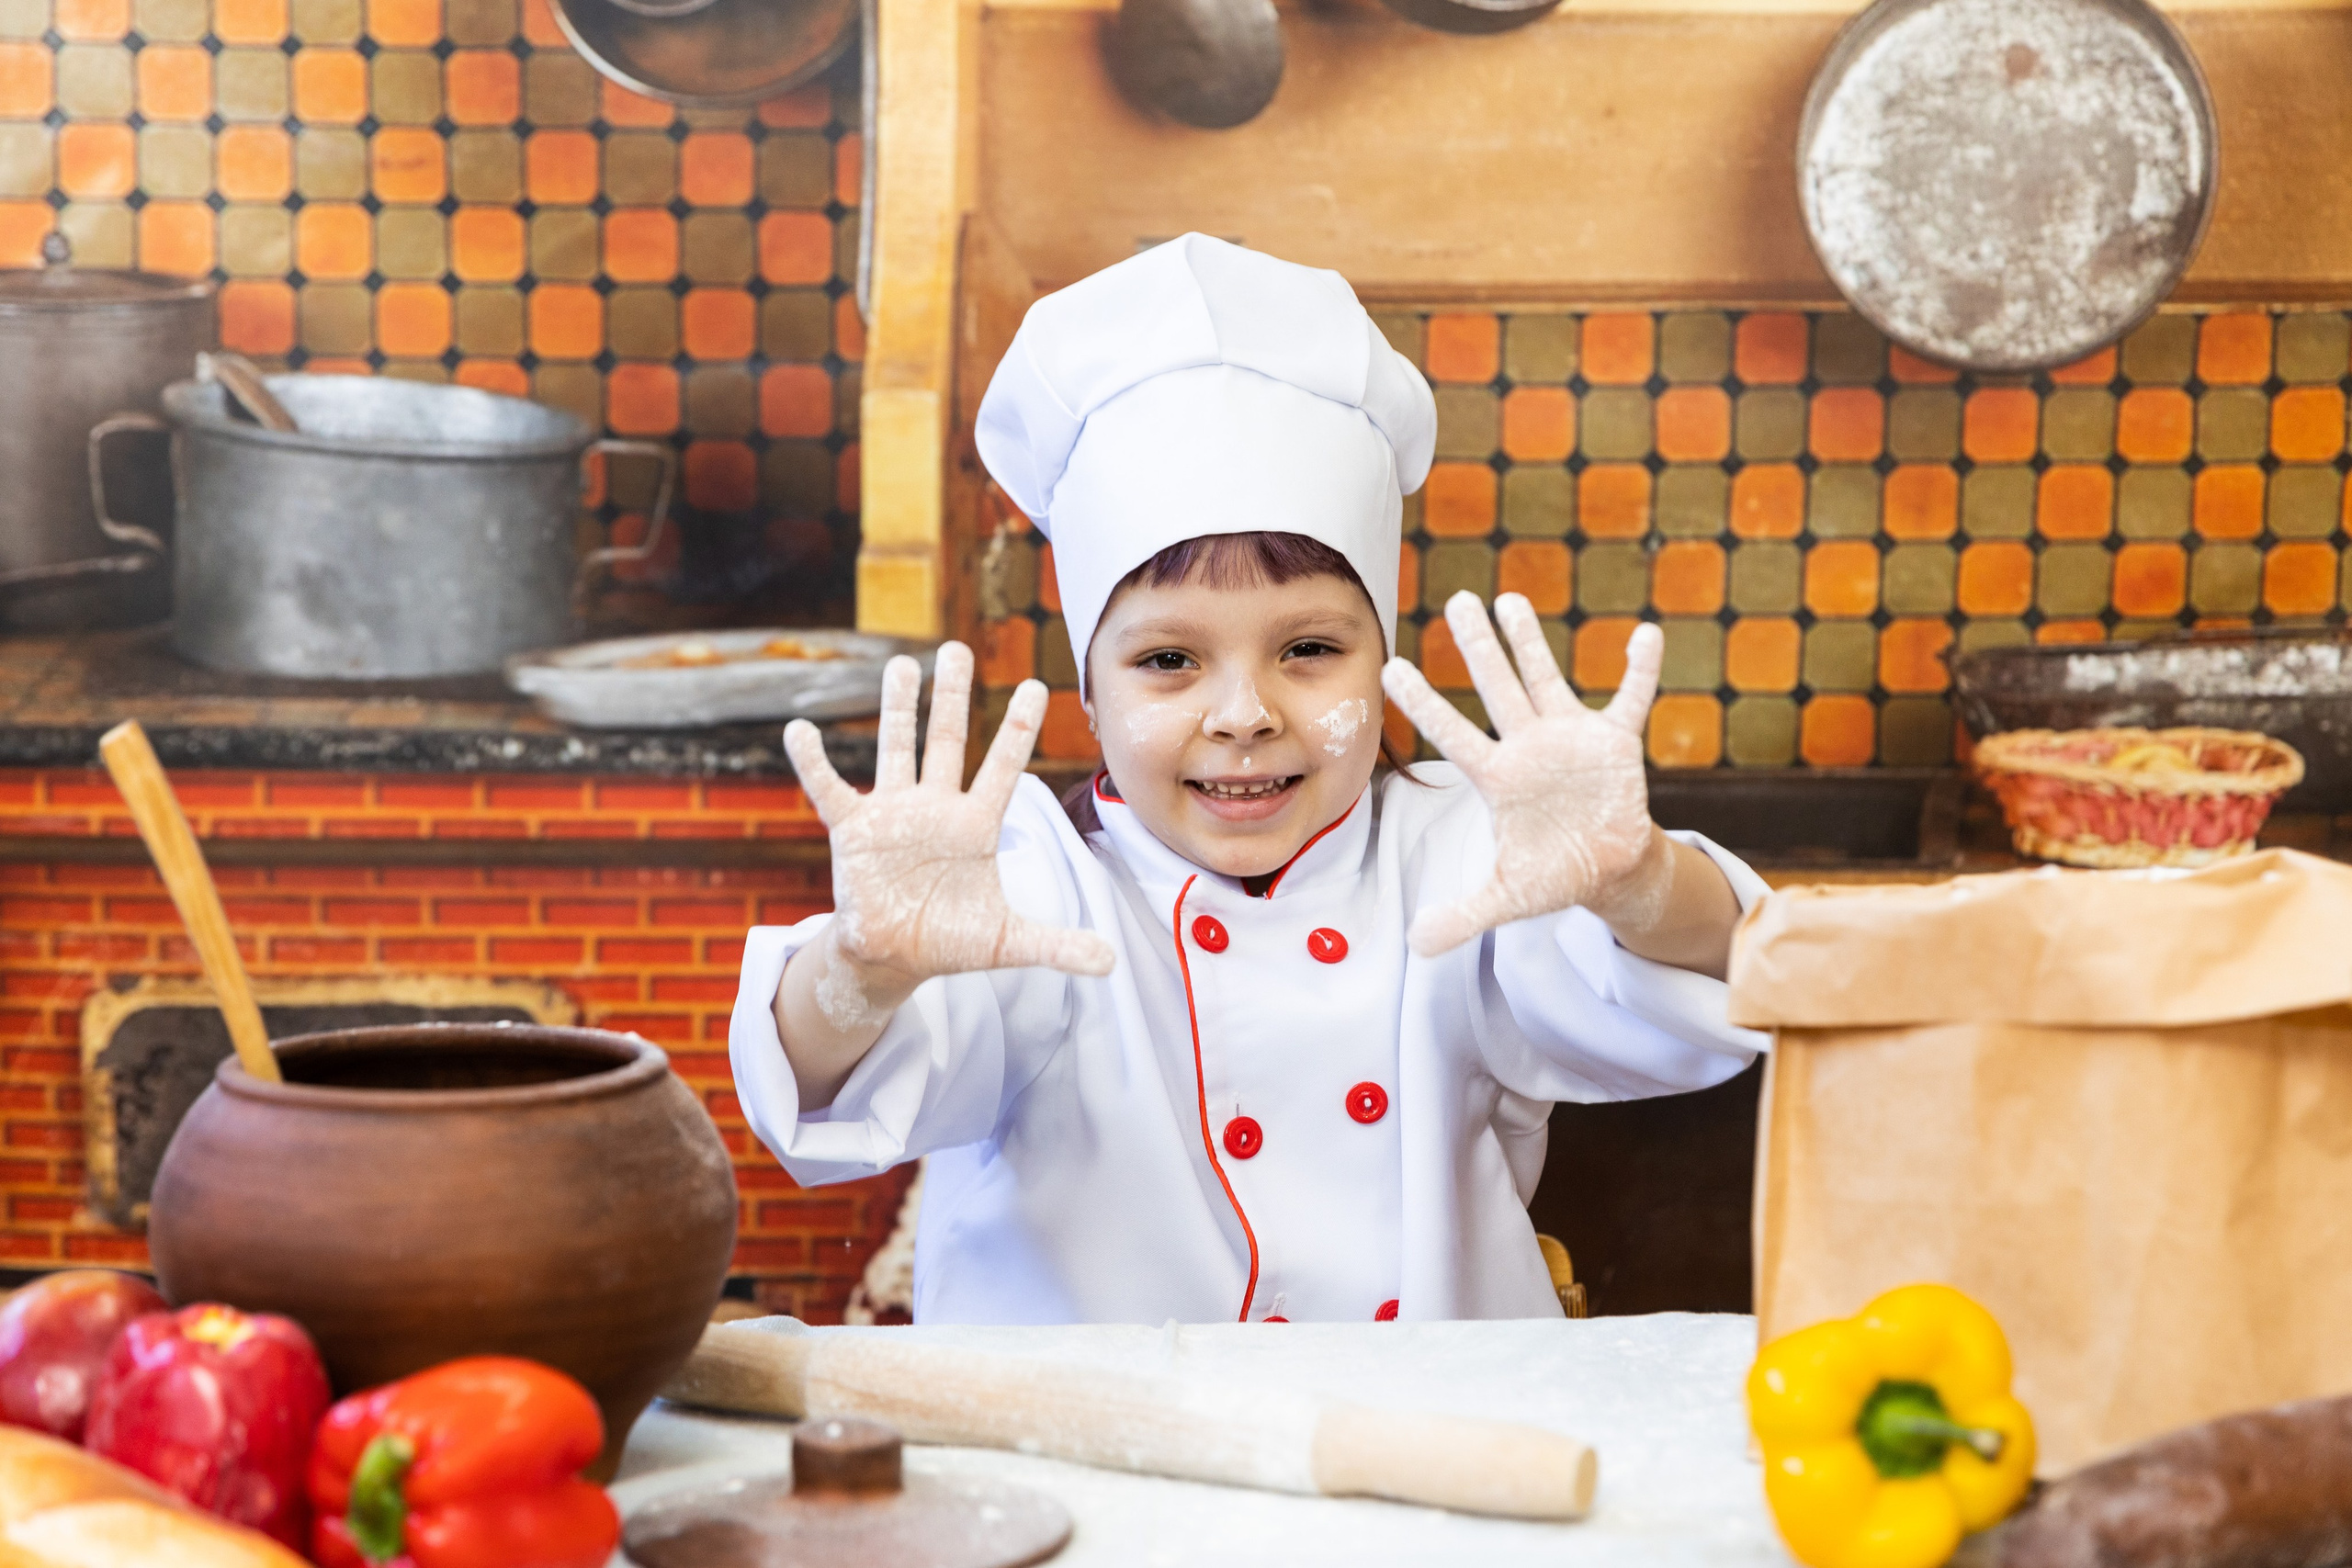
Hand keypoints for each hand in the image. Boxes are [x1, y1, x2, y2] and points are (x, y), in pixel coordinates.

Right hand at [784, 644, 1115, 1014]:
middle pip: (945, 741)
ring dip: (895, 709)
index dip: (1017, 728)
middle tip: (957, 648)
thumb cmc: (952, 941)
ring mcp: (893, 815)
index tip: (1034, 684)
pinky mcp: (853, 831)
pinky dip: (813, 762)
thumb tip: (1110, 963)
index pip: (1002, 767)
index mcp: (976, 825)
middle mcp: (936, 808)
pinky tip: (799, 730)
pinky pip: (829, 789)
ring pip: (895, 750)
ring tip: (900, 665)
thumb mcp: (1008, 942)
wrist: (895, 957)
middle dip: (951, 696)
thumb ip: (1057, 944)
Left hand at [1381, 592, 1667, 957]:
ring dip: (1531, 642)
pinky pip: (1630, 700)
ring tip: (1508, 597)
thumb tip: (1416, 946)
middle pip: (1497, 689)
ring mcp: (1570, 739)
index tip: (1391, 667)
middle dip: (1478, 647)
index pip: (1453, 733)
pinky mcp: (1615, 744)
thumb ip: (1463, 915)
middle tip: (1456, 601)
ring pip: (1546, 679)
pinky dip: (1640, 670)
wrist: (1605, 871)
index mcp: (1498, 778)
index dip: (1424, 703)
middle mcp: (1528, 747)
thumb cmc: (1551, 874)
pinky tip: (1645, 635)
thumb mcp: (1506, 898)